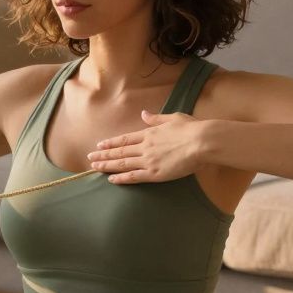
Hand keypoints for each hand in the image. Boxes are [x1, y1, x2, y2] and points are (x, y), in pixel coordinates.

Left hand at [85, 110, 207, 183]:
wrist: (202, 142)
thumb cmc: (191, 128)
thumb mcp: (173, 118)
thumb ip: (156, 118)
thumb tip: (144, 114)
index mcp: (149, 133)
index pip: (125, 139)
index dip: (111, 142)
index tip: (100, 144)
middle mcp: (144, 147)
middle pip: (119, 152)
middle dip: (103, 154)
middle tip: (89, 157)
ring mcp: (148, 161)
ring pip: (122, 164)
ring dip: (107, 165)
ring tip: (94, 167)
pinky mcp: (155, 174)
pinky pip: (134, 177)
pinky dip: (121, 178)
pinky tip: (111, 179)